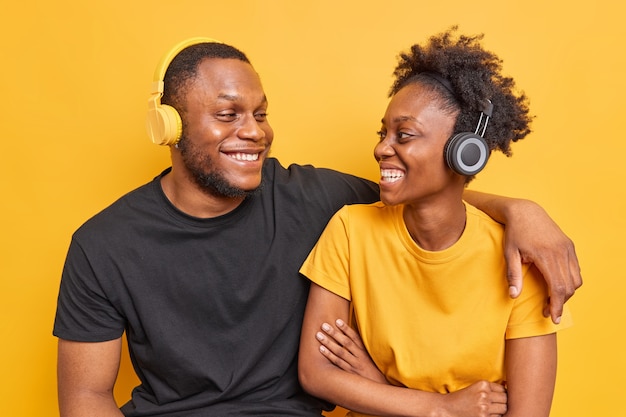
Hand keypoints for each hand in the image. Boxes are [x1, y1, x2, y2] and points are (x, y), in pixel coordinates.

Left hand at [315, 319, 386, 383]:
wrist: (378, 386)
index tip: (337, 321)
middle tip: (324, 325)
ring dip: (328, 343)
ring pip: (340, 352)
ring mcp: (354, 365)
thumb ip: (360, 346)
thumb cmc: (372, 369)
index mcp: (365, 350)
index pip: (355, 337)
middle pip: (346, 342)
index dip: (346, 328)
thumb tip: (349, 334)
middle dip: (334, 333)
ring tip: (319, 335)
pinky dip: (329, 356)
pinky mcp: (349, 373)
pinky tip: (321, 349)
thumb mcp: (370, 356)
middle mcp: (360, 356)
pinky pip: (338, 363)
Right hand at [440, 380, 506, 416]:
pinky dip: (494, 416)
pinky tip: (487, 414)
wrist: (446, 408)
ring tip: (491, 410)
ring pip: (504, 409)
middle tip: (496, 405)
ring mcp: (484, 407)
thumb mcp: (475, 388)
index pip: (503, 389)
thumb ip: (490, 388)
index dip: (502, 394)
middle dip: (503, 402)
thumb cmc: (462, 398)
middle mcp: (484, 394)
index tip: (498, 398)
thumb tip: (507, 386)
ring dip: (500, 411)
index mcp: (482, 384)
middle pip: (505, 399)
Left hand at [503, 200, 581, 323]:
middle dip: (561, 303)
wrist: (525, 211)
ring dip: (567, 292)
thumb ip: (513, 275)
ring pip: (576, 279)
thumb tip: (514, 296)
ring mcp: (567, 248)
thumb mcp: (509, 253)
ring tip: (552, 299)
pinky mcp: (569, 245)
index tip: (553, 318)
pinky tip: (557, 285)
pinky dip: (570, 281)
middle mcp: (561, 252)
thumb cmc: (514, 233)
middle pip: (569, 286)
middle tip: (548, 311)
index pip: (557, 288)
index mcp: (546, 255)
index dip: (557, 305)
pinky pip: (576, 269)